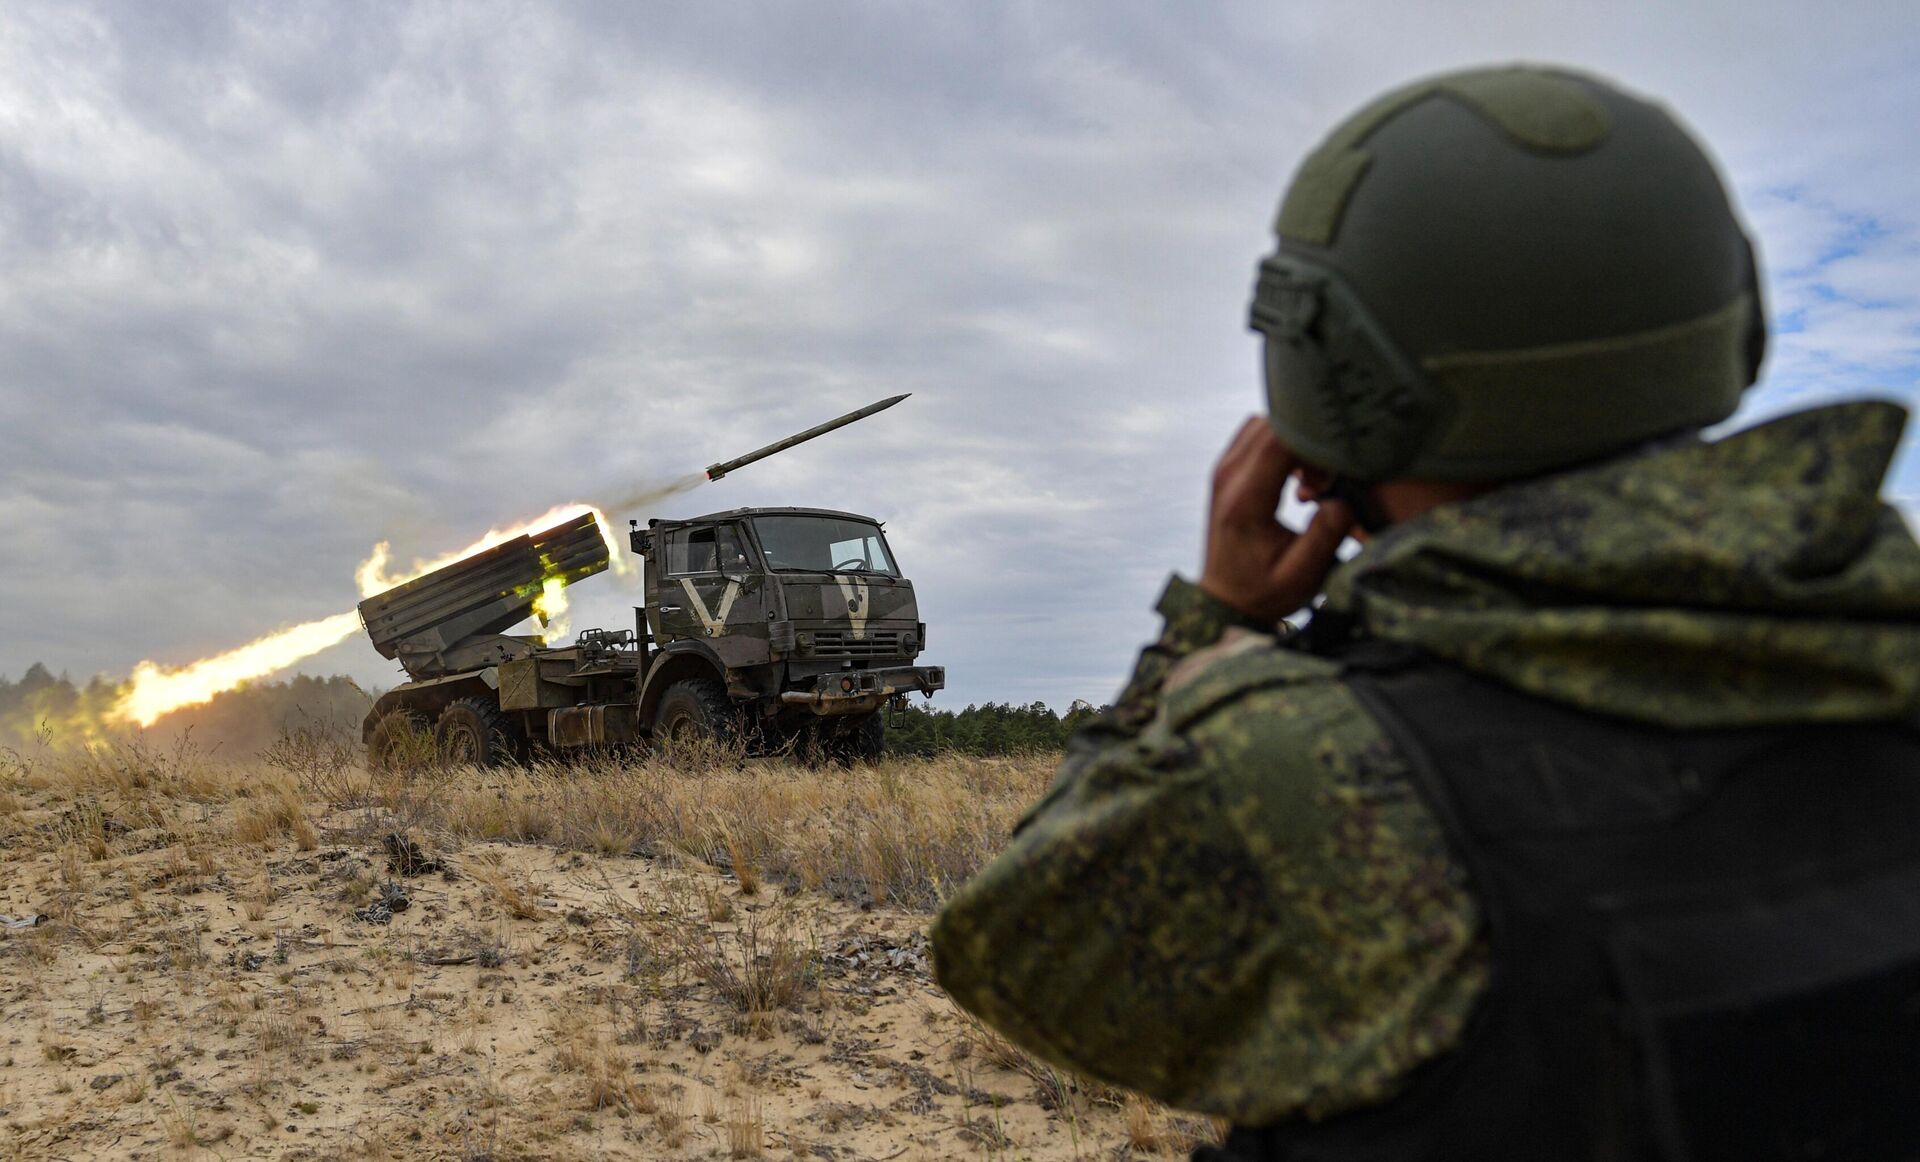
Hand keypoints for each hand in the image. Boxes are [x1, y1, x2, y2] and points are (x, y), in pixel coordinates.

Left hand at [1199, 417, 1356, 622]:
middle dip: (1309, 441)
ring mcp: (1223, 470)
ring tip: (1313, 482)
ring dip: (1295, 442)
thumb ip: (1326, 534)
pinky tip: (1299, 477)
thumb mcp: (1303, 575)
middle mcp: (1228, 476)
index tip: (1339, 465)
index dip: (1316, 442)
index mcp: (1245, 499)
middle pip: (1274, 424)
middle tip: (1326, 480)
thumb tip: (1342, 498)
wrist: (1226, 601)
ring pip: (1265, 424)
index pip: (1280, 440)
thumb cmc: (1265, 591)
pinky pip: (1257, 436)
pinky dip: (1283, 446)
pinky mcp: (1227, 470)